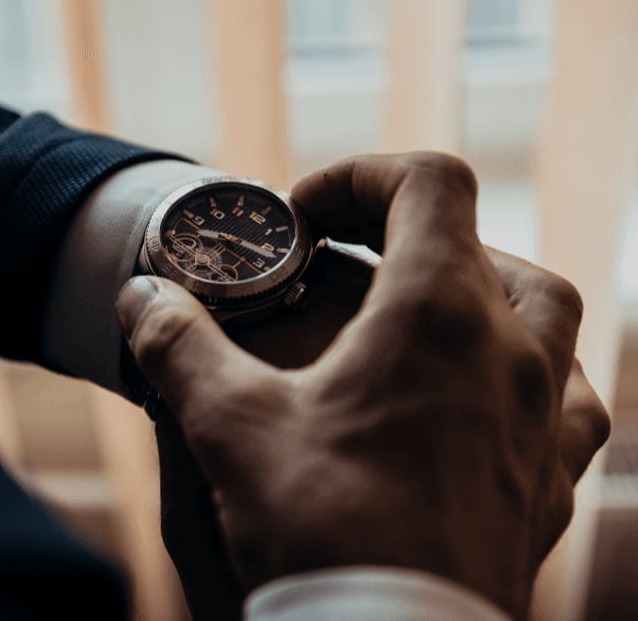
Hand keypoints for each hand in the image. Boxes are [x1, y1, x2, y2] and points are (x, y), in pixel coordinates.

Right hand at [118, 152, 609, 618]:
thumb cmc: (323, 530)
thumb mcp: (229, 425)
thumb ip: (178, 345)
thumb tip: (141, 297)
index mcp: (438, 315)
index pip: (428, 182)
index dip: (360, 176)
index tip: (305, 217)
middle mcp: (510, 353)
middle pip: (485, 242)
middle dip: (411, 234)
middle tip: (350, 266)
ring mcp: (542, 418)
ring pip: (547, 313)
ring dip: (483, 294)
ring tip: (420, 318)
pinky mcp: (548, 481)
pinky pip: (566, 402)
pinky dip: (527, 376)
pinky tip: (482, 400)